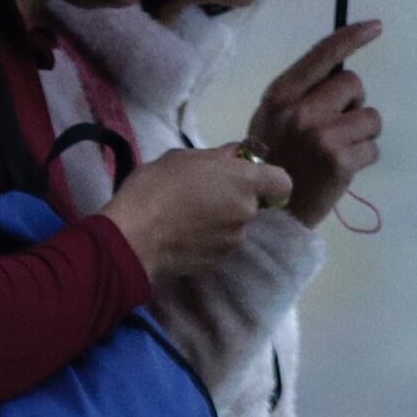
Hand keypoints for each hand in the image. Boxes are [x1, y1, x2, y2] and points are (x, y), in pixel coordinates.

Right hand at [102, 143, 292, 282]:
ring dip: (219, 220)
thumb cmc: (156, 186)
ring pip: (234, 226)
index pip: (282, 183)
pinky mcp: (217, 261)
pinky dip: (206, 240)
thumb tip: (234, 155)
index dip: (270, 181)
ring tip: (186, 216)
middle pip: (252, 204)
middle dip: (233, 199)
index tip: (249, 178)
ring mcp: (233, 240)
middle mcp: (246, 212)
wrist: (134, 235)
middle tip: (201, 193)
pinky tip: (181, 234)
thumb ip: (216, 157)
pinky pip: (218, 245)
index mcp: (243, 181)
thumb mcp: (183, 158)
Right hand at [244, 19, 385, 229]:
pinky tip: (343, 169)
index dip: (351, 37)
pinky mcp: (341, 161)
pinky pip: (373, 147)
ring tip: (340, 150)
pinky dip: (364, 157)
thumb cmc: (270, 162)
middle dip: (354, 103)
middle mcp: (301, 110)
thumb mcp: (272, 118)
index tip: (376, 27)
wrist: (265, 213)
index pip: (321, 55)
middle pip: (354, 84)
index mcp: (282, 95)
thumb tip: (340, 78)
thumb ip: (300, 95)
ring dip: (363, 133)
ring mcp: (323, 136)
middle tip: (339, 125)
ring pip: (370, 117)